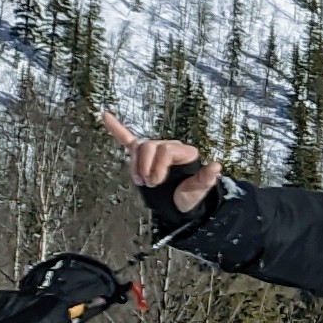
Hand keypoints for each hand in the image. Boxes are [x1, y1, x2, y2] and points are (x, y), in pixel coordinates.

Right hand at [101, 110, 223, 235]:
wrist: (176, 206)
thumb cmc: (188, 197)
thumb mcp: (197, 191)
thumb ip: (206, 179)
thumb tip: (217, 166)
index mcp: (184, 152)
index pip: (165, 149)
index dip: (157, 166)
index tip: (156, 182)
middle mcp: (169, 147)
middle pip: (149, 146)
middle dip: (146, 166)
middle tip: (149, 184)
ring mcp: (155, 151)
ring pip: (138, 147)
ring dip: (135, 164)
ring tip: (139, 180)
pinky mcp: (143, 157)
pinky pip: (127, 139)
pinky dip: (116, 128)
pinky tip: (104, 115)